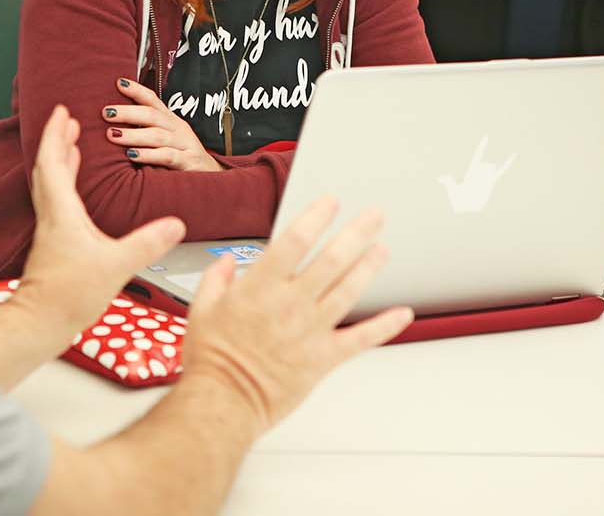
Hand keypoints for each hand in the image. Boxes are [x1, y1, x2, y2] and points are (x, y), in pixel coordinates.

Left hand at [20, 105, 186, 336]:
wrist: (39, 323)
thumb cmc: (68, 296)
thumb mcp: (115, 266)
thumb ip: (146, 243)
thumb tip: (175, 224)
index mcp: (62, 213)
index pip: (55, 163)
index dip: (57, 136)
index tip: (62, 112)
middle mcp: (51, 217)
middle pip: (48, 168)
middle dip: (58, 141)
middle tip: (68, 121)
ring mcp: (50, 231)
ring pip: (49, 184)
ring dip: (59, 160)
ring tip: (71, 146)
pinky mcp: (52, 244)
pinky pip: (54, 201)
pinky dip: (63, 184)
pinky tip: (75, 192)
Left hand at [103, 77, 221, 171]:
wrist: (211, 177)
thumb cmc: (181, 156)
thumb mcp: (166, 139)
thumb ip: (146, 130)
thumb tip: (113, 123)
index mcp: (171, 120)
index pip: (153, 100)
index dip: (137, 90)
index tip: (118, 83)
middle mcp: (178, 129)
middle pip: (152, 115)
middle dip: (128, 112)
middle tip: (106, 112)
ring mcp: (184, 145)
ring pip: (157, 136)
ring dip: (133, 134)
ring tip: (112, 134)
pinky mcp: (188, 162)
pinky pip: (167, 156)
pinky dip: (148, 155)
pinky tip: (132, 156)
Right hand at [179, 197, 413, 430]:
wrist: (223, 402)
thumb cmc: (212, 360)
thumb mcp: (201, 309)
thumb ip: (216, 279)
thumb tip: (226, 262)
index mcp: (260, 287)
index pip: (295, 240)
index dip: (316, 217)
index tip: (331, 202)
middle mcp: (291, 303)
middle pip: (332, 259)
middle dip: (357, 233)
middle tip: (374, 216)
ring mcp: (310, 330)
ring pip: (349, 291)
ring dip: (369, 267)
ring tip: (382, 249)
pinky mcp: (323, 358)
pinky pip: (361, 339)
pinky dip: (385, 326)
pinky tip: (402, 314)